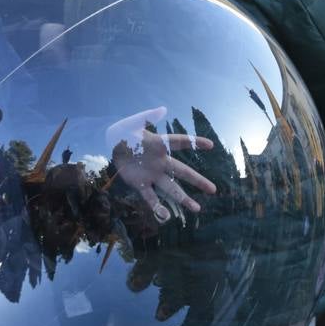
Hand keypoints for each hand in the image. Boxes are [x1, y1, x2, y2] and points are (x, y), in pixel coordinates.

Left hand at [106, 107, 216, 221]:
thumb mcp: (133, 122)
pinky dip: (157, 207)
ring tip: (197, 209)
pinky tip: (165, 216)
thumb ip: (147, 117)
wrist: (111, 146)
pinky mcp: (141, 184)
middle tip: (213, 189)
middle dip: (197, 180)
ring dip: (183, 198)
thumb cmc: (124, 132)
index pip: (180, 142)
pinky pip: (150, 196)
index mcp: (160, 145)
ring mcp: (152, 174)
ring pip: (171, 188)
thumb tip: (163, 109)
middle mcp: (161, 162)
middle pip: (182, 172)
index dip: (194, 143)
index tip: (210, 145)